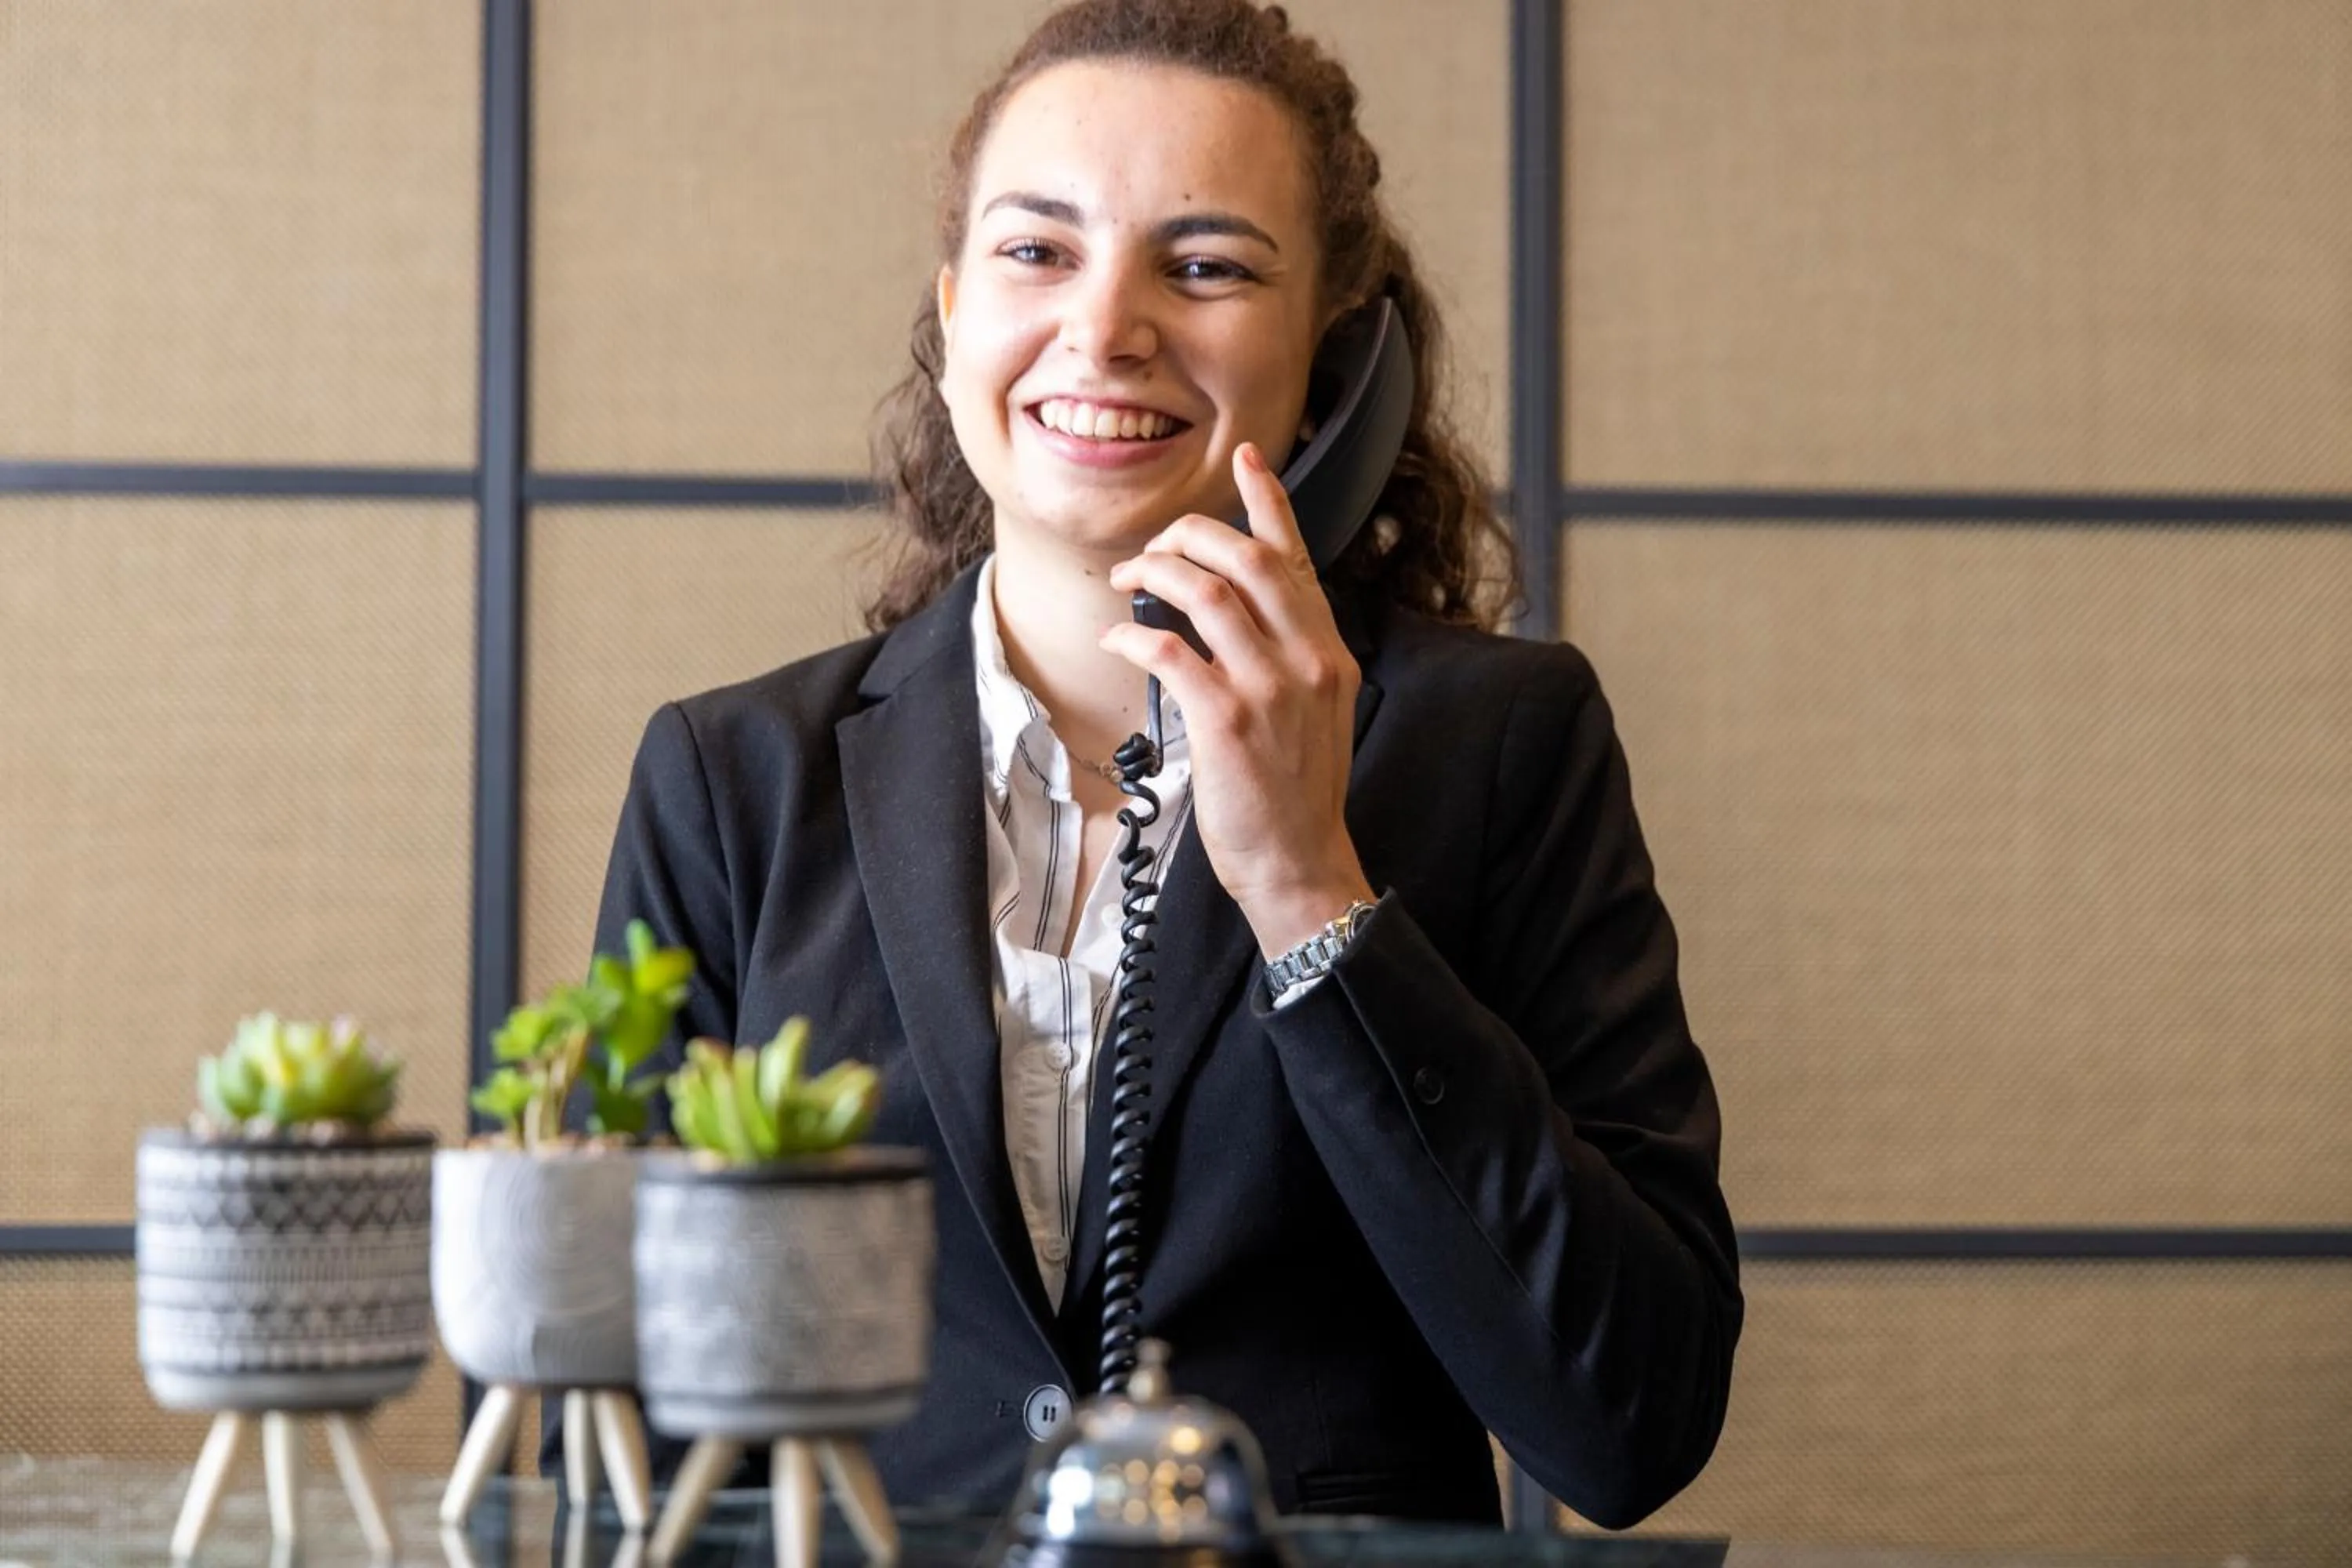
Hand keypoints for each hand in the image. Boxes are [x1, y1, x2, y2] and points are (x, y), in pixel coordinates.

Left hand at [1101, 442, 1376, 957]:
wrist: (1299, 864)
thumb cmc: (1295, 793)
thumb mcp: (1314, 711)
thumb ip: (1288, 655)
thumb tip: (1234, 608)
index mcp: (1328, 650)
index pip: (1298, 558)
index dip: (1269, 501)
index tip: (1247, 457)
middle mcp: (1307, 658)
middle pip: (1244, 558)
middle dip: (1188, 536)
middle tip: (1152, 548)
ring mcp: (1269, 688)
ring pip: (1205, 592)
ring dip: (1154, 573)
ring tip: (1125, 581)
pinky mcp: (1227, 721)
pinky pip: (1171, 650)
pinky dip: (1134, 635)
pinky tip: (1116, 640)